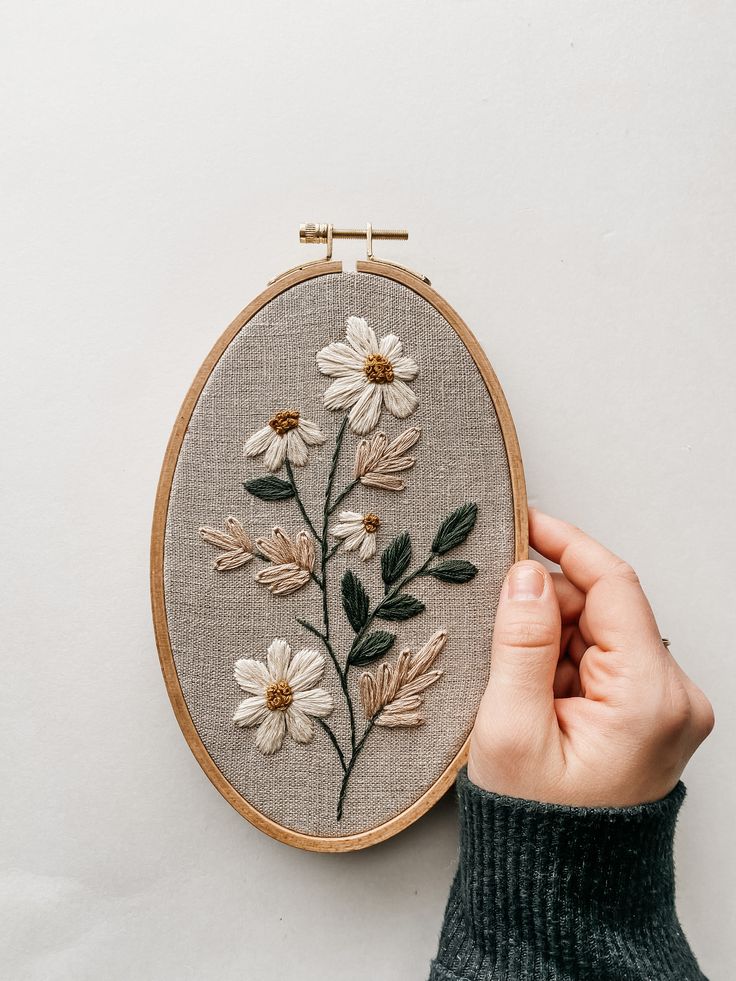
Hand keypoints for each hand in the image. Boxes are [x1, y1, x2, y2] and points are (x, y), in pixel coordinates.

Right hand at [468, 509, 713, 806]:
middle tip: (498, 638)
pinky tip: (537, 696)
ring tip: (520, 689)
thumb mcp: (509, 729)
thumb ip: (519, 642)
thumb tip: (527, 573)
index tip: (526, 522)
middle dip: (547, 610)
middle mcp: (674, 696)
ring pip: (601, 631)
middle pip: (605, 608)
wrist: (564, 889)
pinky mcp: (654, 713)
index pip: (614, 586)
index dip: (567, 544)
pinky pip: (605, 659)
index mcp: (648, 697)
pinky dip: (564, 663)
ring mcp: (668, 706)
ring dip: (552, 642)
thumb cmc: (537, 826)